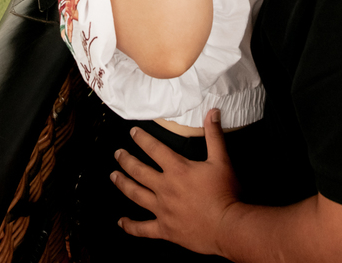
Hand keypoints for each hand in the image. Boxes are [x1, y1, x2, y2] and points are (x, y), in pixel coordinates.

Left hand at [112, 109, 241, 255]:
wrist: (228, 226)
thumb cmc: (225, 193)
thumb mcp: (222, 161)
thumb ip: (214, 135)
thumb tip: (213, 112)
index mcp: (177, 170)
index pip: (154, 149)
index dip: (142, 139)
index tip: (132, 132)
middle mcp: (165, 188)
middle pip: (139, 171)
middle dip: (126, 160)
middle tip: (117, 153)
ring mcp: (162, 209)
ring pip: (136, 194)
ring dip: (123, 184)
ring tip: (114, 176)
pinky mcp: (165, 229)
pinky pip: (142, 228)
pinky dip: (130, 226)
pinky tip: (121, 222)